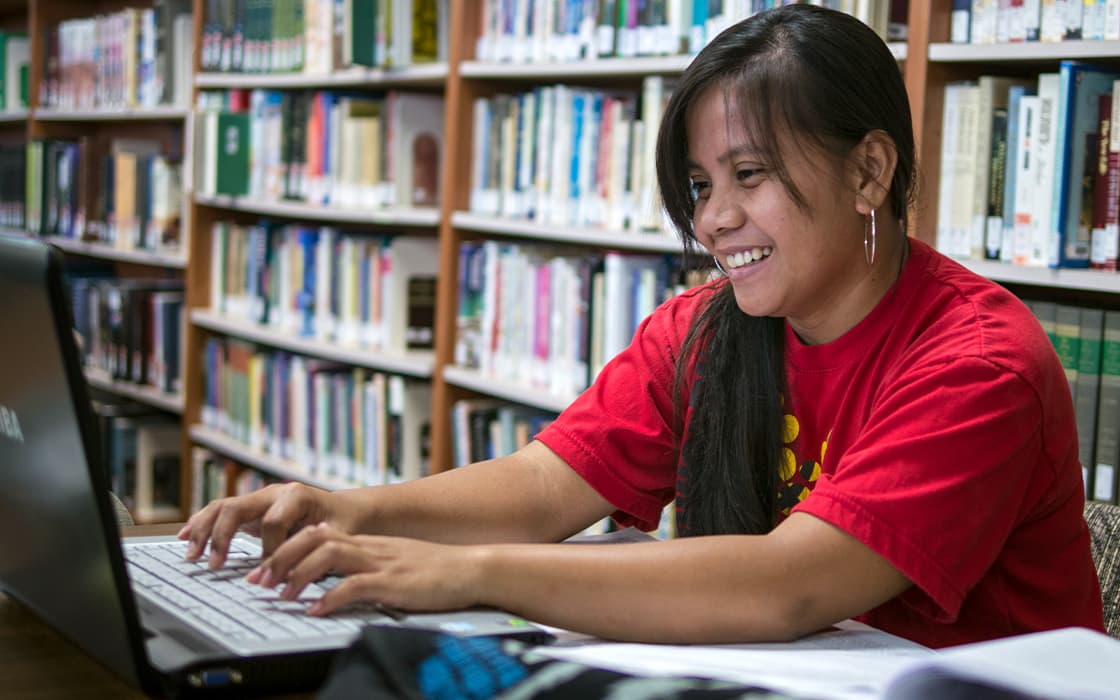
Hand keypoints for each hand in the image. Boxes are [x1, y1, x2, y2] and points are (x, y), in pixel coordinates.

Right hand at [178, 482, 333, 568]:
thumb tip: (275, 577)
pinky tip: (184, 537)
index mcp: (296, 495)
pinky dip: (202, 524)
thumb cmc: (343, 524)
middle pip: (236, 508)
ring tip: (191, 554)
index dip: (269, 550)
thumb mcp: (334, 538)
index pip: (272, 523)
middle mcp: (273, 493)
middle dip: (221, 537)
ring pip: (222, 508)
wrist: (346, 510)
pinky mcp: (251, 510)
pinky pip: (221, 512)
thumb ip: (308, 554)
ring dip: (203, 530)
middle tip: (212, 565)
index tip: (269, 575)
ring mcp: (259, 499)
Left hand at [249, 522, 483, 615]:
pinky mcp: (394, 583)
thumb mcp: (394, 562)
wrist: (472, 567)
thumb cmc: (437, 570)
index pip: (316, 534)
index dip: (285, 549)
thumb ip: (366, 564)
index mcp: (367, 543)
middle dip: (281, 558)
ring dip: (299, 575)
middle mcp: (369, 548)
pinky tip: (316, 610)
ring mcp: (381, 563)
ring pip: (328, 556)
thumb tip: (335, 574)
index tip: (264, 570)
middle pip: (314, 539)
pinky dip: (331, 597)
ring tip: (281, 595)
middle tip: (259, 582)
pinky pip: (355, 586)